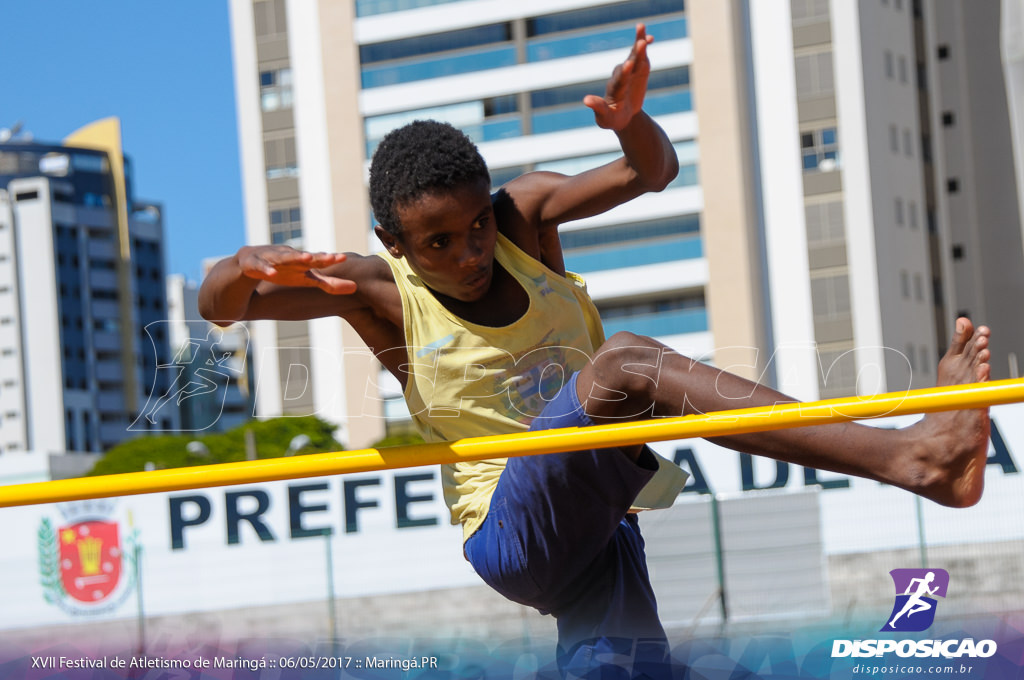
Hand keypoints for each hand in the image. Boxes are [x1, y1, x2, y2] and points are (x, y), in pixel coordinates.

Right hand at [236, 245, 355, 293]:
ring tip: (306, 258)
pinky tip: (272, 274)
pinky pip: (261, 267)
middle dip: (318, 257)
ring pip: (284, 257)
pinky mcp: (255, 263)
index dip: (330, 259)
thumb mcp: (306, 279)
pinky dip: (266, 269)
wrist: (249, 263)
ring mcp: (272, 258)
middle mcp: (289, 257)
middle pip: (304, 257)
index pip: (318, 260)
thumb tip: (355, 288)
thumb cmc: (284, 270)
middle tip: (331, 257)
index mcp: (302, 262)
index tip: (343, 257)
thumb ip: (329, 283)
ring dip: (295, 257)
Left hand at [583, 23, 652, 130]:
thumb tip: (586, 101)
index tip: (629, 64)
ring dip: (639, 46)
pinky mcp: (637, 69)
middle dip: (634, 55)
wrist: (620, 115)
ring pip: (634, 57)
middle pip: (628, 65)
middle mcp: (620, 77)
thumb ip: (598, 107)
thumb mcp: (604, 117)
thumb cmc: (611, 118)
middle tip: (641, 43)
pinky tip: (650, 38)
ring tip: (645, 37)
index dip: (624, 73)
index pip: (619, 80)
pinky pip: (641, 56)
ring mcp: (629, 71)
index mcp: (614, 90)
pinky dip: (644, 46)